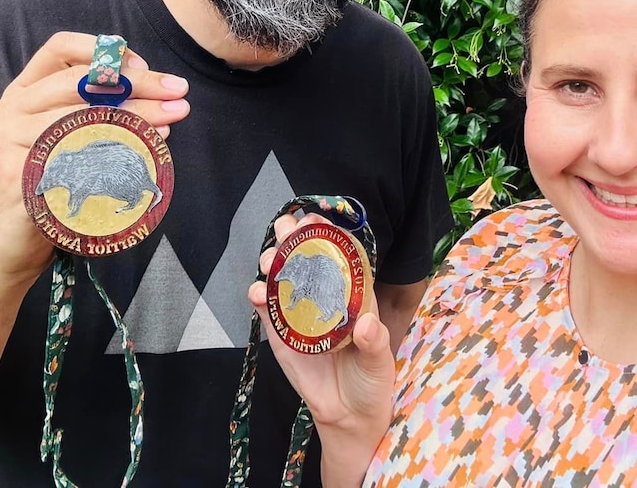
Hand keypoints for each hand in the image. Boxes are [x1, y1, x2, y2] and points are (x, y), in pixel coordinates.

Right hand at [0, 31, 190, 286]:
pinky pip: (75, 158)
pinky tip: (144, 154)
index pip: (59, 50)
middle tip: (179, 93)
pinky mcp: (14, 176)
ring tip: (171, 124)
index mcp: (20, 95)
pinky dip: (116, 153)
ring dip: (136, 119)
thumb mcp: (71, 141)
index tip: (143, 65)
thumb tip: (161, 96)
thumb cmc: (50, 191)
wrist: (7, 250)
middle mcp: (6, 112)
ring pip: (81, 117)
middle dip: (137, 85)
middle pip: (78, 82)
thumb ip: (99, 112)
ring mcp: (3, 142)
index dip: (103, 50)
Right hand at [249, 214, 395, 483]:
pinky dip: (258, 297)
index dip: (324, 233)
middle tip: (286, 229)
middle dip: (292, 237)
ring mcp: (298, 313)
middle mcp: (323, 297)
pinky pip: (266, 310)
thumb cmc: (371, 380)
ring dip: (273, 262)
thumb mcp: (379, 360)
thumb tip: (366, 324)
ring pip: (282, 277)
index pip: (336, 254)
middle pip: (305, 258)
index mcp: (351, 294)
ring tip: (270, 258)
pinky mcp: (280, 334)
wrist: (348, 416)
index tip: (314, 220)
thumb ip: (374, 341)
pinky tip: (257, 292)